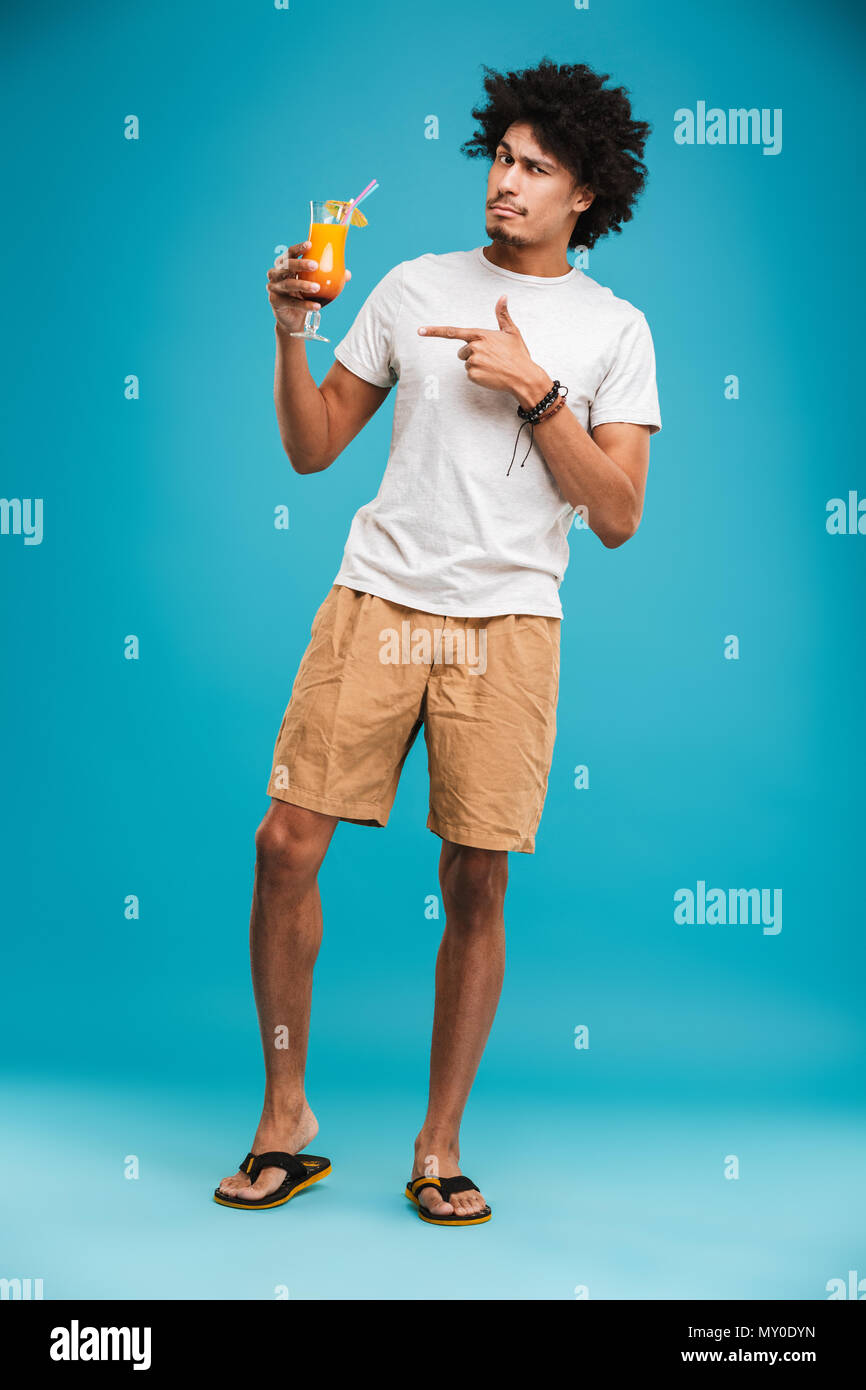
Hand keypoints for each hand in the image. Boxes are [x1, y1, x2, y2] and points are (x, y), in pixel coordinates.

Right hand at [267, 240, 351, 333]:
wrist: (293, 319)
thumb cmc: (303, 296)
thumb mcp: (314, 284)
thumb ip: (328, 277)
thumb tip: (347, 274)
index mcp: (284, 264)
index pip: (289, 252)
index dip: (298, 248)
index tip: (310, 244)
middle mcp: (276, 273)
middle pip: (287, 266)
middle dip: (301, 264)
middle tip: (315, 265)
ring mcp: (273, 287)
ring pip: (288, 284)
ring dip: (303, 285)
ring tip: (317, 288)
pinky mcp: (275, 301)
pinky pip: (292, 302)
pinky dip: (305, 305)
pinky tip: (317, 306)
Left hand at [417, 295, 549, 404]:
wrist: (524, 376)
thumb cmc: (518, 354)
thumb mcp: (512, 332)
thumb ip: (503, 315)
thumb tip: (503, 296)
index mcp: (480, 334)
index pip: (453, 332)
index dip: (434, 331)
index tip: (420, 331)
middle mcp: (474, 347)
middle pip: (462, 352)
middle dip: (472, 355)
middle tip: (491, 358)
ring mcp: (473, 362)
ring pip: (467, 364)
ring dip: (477, 366)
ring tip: (493, 366)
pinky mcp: (474, 375)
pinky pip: (470, 375)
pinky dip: (479, 376)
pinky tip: (491, 375)